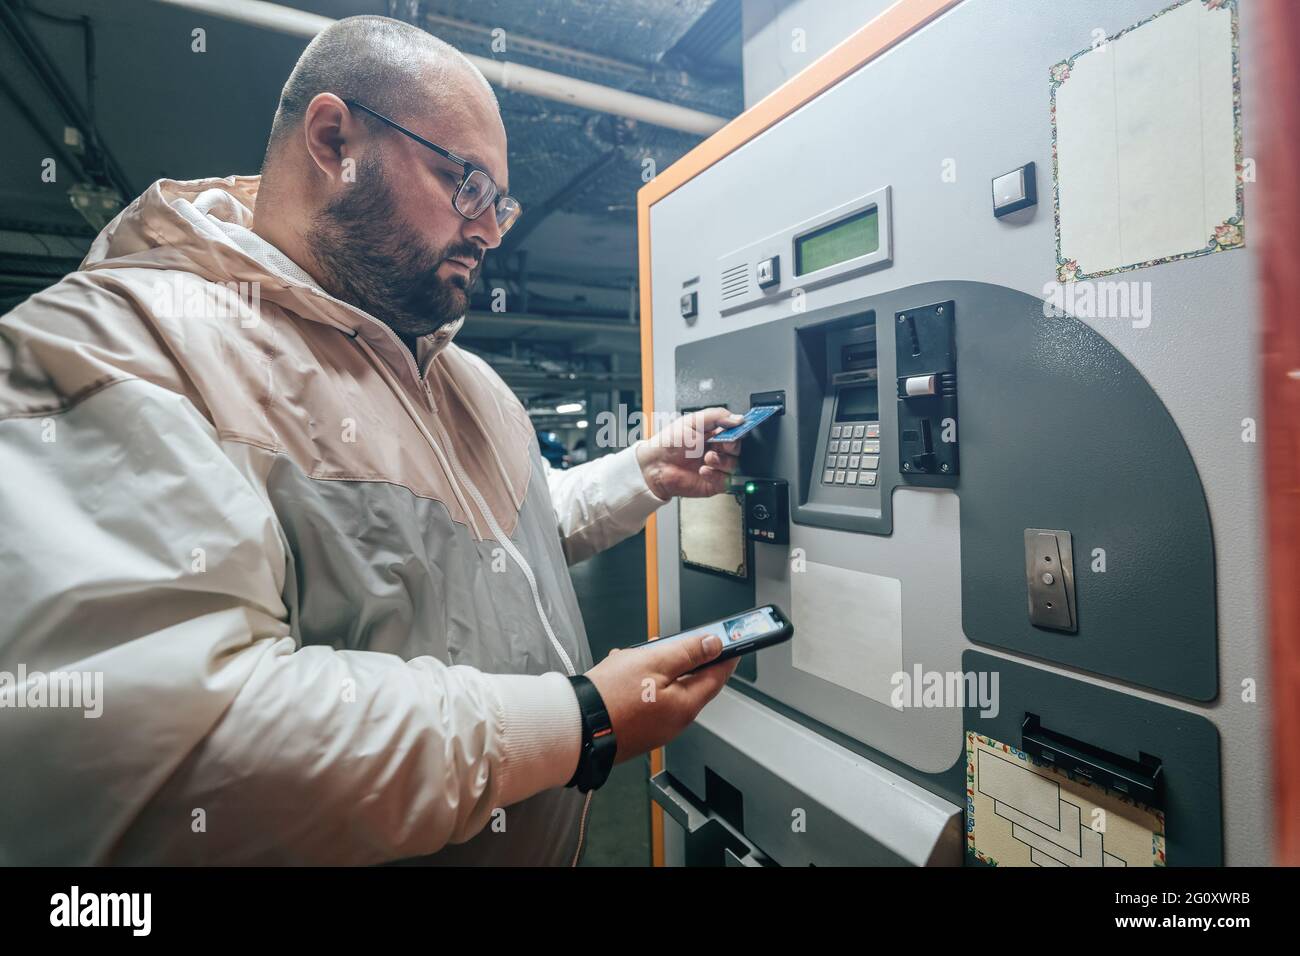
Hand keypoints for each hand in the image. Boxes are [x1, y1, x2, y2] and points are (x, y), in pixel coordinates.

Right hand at [584, 633, 739, 764]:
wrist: (574, 726)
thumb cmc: (611, 696)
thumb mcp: (654, 661)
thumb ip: (687, 652)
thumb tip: (713, 644)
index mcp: (686, 706)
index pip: (718, 676)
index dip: (726, 655)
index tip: (733, 642)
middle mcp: (675, 722)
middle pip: (690, 682)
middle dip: (681, 659)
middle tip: (670, 642)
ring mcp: (656, 728)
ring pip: (666, 689)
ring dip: (655, 668)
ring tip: (635, 656)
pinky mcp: (637, 730)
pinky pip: (648, 700)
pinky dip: (640, 683)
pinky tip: (622, 673)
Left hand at [635, 407, 744, 499]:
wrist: (655, 465)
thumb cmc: (668, 443)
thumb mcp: (692, 421)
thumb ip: (717, 416)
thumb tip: (738, 419)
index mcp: (714, 433)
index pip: (736, 431)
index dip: (739, 430)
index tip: (739, 429)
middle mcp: (716, 449)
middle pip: (738, 448)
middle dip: (732, 446)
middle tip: (721, 444)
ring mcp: (715, 467)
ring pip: (734, 465)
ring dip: (722, 461)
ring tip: (708, 458)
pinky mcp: (713, 482)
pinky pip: (725, 481)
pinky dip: (716, 476)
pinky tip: (704, 471)